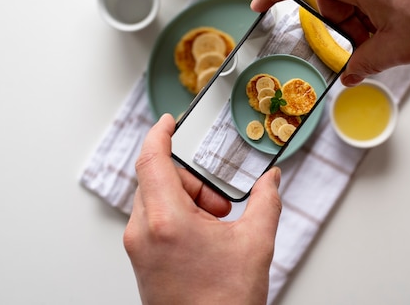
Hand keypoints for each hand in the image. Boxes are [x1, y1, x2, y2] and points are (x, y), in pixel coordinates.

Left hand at [123, 114, 281, 304]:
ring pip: (156, 198)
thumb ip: (266, 201)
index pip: (151, 160)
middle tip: (220, 205)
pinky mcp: (141, 259)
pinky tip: (204, 237)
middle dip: (192, 180)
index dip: (159, 134)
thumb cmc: (224, 302)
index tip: (168, 121)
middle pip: (158, 178)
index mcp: (166, 221)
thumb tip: (271, 180)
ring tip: (215, 226)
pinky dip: (178, 216)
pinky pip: (155, 219)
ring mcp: (138, 247)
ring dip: (187, 199)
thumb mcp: (256, 243)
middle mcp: (143, 232)